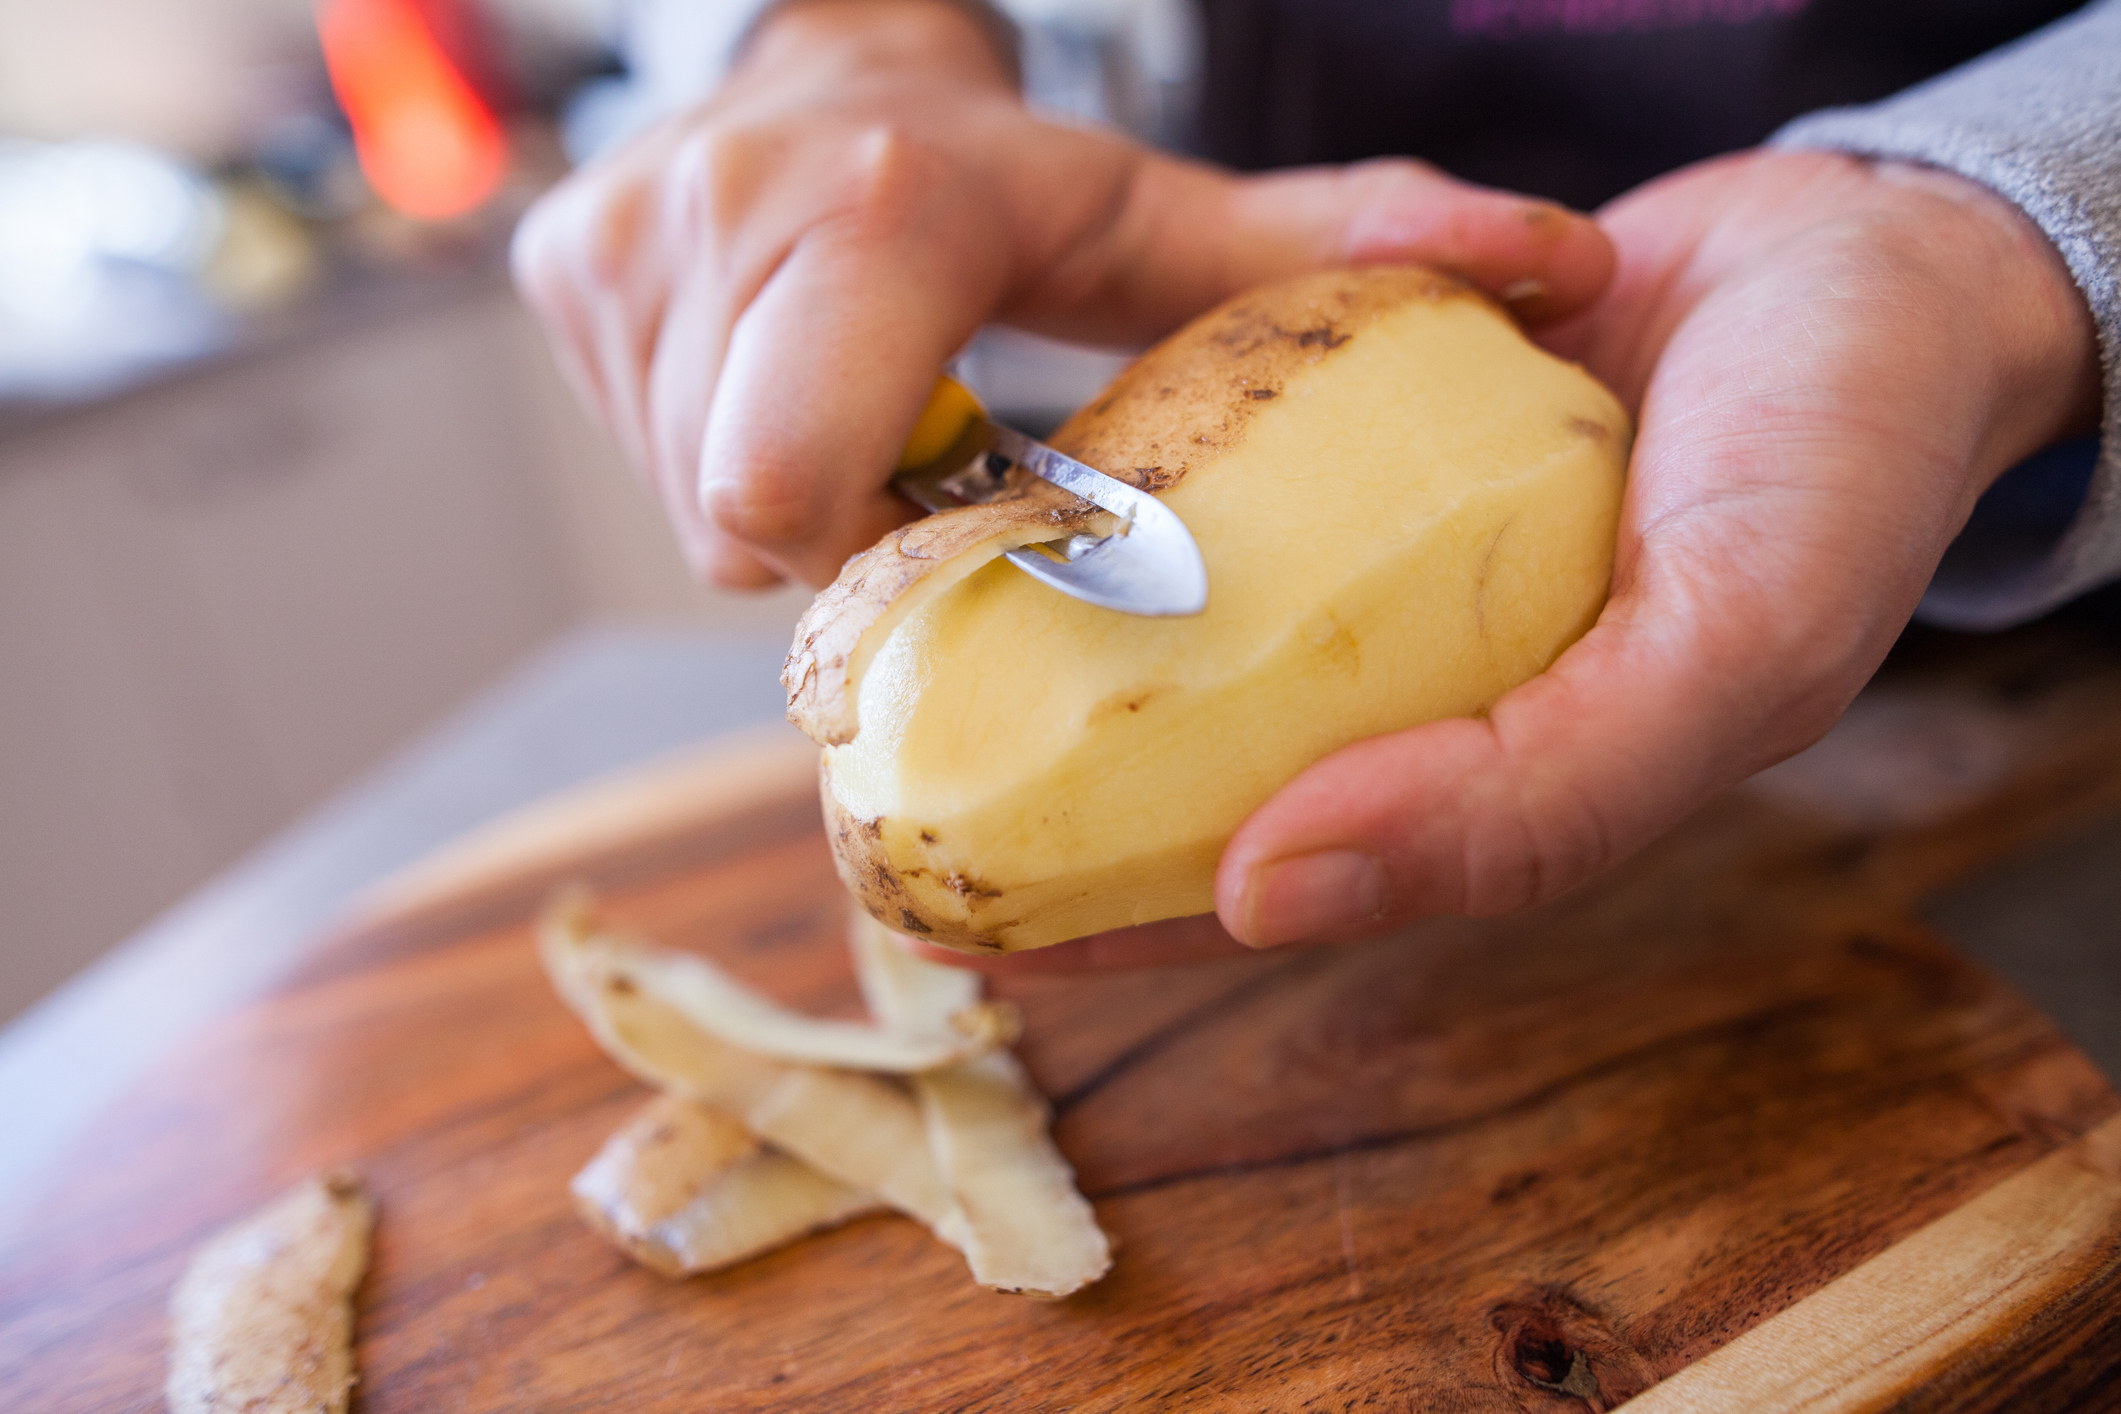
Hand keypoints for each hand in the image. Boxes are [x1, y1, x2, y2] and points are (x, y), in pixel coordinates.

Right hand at [511, 0, 1611, 587]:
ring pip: (691, 507)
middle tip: (924, 473)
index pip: (792, 486)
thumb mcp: (1160, 210)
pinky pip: (643, 459)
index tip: (963, 523)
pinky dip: (724, 460)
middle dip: (851, 535)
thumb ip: (1341, 243)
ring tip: (870, 420)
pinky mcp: (552, 280)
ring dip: (796, 503)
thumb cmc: (1013, 158)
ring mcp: (611, 256)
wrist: (828, 40)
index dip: (882, 556)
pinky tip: (791, 392)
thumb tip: (1562, 267)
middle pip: (751, 520)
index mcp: (872, 212)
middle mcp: (710, 221)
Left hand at [924, 147, 2098, 974]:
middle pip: (1199, 766)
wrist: (1882, 256)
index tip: (953, 930)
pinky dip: (1128, 504)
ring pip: (1188, 633)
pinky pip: (1223, 482)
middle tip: (871, 810)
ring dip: (1048, 654)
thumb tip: (1265, 894)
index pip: (1281, 879)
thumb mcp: (1735, 650)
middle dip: (1041, 799)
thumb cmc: (1845, 461)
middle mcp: (1419, 681)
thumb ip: (1533, 800)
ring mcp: (1384, 558)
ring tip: (894, 673)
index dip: (1117, 922)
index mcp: (1491, 775)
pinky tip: (1010, 517)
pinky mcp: (1364, 435)